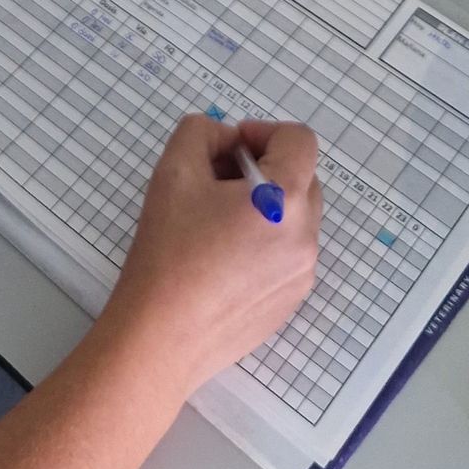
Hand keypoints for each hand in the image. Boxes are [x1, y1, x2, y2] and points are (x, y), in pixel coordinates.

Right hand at [98, 117, 319, 401]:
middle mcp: (307, 236)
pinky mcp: (290, 304)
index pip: (299, 140)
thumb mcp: (173, 171)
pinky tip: (221, 262)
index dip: (264, 131)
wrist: (160, 338)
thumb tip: (227, 142)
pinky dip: (266, 244)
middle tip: (216, 184)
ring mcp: (303, 275)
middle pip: (302, 178)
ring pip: (295, 219)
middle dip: (265, 169)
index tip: (229, 149)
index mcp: (286, 199)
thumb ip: (202, 133)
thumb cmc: (167, 251)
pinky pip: (288, 256)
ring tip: (216, 225)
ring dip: (266, 207)